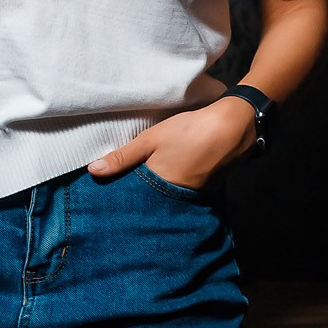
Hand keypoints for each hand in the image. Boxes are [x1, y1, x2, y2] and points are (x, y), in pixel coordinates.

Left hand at [85, 95, 257, 190]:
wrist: (234, 127)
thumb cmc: (189, 131)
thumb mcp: (151, 139)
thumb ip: (122, 156)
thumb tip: (93, 171)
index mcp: (160, 186)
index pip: (134, 200)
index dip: (123, 197)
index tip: (109, 197)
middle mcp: (176, 196)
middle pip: (152, 201)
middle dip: (140, 198)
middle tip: (124, 194)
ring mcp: (195, 194)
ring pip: (168, 196)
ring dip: (159, 192)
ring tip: (146, 184)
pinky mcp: (207, 187)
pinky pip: (185, 191)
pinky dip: (176, 186)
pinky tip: (173, 176)